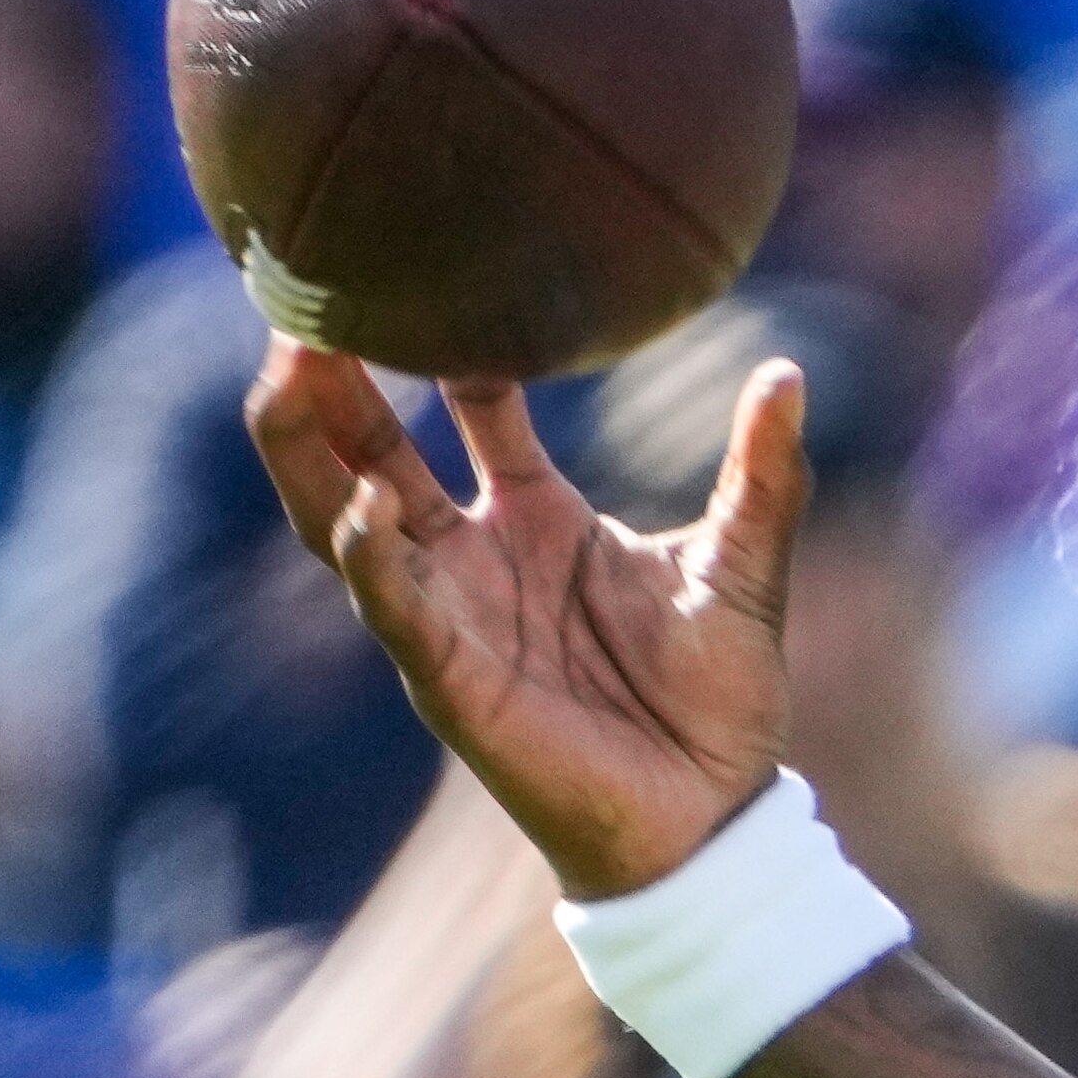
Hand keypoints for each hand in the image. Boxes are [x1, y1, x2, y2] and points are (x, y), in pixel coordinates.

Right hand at [244, 340, 806, 898]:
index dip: (443, 337)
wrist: (714, 818)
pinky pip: (395, 609)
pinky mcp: (451, 681)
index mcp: (537, 515)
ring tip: (288, 366)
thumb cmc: (718, 700)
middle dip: (331, 376)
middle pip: (370, 447)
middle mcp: (475, 555)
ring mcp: (450, 614)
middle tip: (304, 292)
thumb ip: (763, 475)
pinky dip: (372, 557)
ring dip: (311, 446)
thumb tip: (789, 373)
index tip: (417, 259)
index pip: (471, 402)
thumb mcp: (744, 569)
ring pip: (343, 516)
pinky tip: (364, 506)